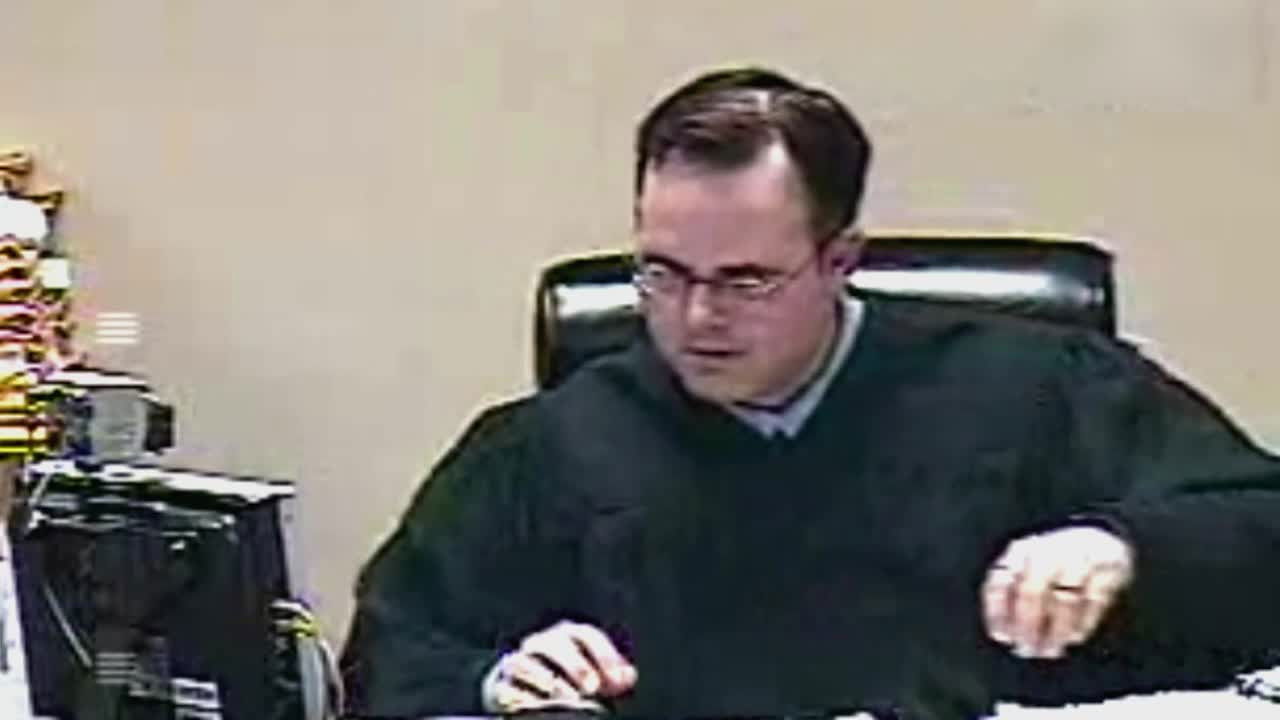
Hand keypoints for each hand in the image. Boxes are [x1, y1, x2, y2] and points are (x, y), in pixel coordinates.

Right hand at [482, 620, 637, 713]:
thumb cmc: (562, 678)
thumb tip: (629, 677)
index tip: (619, 681)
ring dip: (546, 678)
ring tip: (567, 697)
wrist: (517, 688)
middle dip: (576, 665)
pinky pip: (506, 685)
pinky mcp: (499, 683)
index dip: (605, 656)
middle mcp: (541, 643)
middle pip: (557, 644)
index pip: (587, 636)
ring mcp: (518, 661)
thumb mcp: (591, 675)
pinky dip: (520, 693)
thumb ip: (610, 675)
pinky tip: (535, 704)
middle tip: (592, 688)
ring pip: (527, 661)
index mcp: (567, 636)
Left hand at [982, 525, 1133, 658]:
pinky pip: (1093, 602)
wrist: (1098, 542)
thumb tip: (1003, 635)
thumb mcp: (1025, 572)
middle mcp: (1047, 551)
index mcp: (1020, 551)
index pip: (1001, 581)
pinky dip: (1082, 624)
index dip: (998, 612)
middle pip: (1031, 592)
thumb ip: (1010, 597)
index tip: (1002, 637)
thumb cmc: (1052, 567)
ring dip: (1055, 631)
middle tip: (1027, 650)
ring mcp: (1078, 559)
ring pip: (1064, 600)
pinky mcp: (1107, 570)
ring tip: (1050, 650)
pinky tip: (1074, 638)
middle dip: (1027, 626)